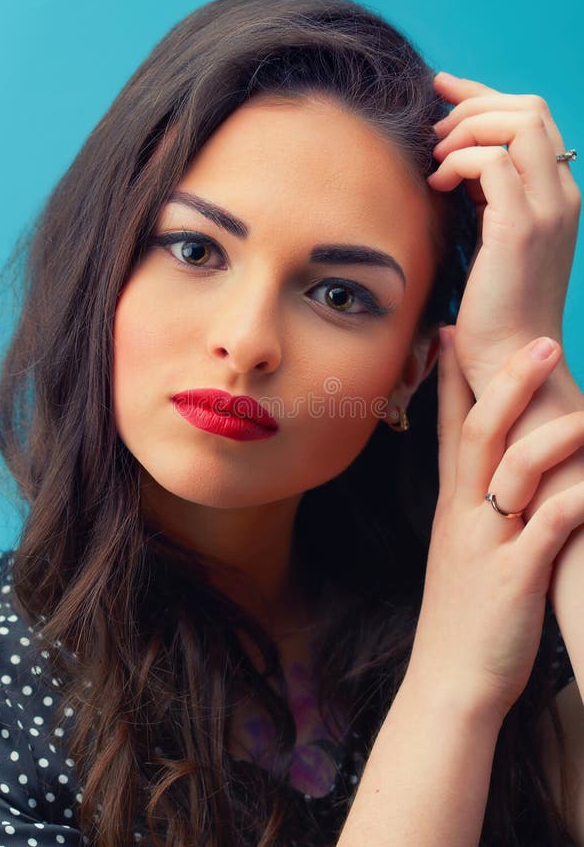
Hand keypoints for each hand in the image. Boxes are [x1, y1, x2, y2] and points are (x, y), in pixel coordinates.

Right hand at [405, 326, 583, 726]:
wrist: (450, 682)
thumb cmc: (465, 616)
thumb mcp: (462, 552)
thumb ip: (481, 510)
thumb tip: (504, 479)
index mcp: (452, 505)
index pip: (446, 427)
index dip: (449, 378)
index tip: (451, 333)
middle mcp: (463, 513)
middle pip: (479, 430)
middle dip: (507, 381)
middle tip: (540, 341)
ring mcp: (487, 541)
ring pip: (515, 468)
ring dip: (552, 431)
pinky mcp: (515, 575)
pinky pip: (551, 523)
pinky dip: (580, 498)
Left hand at [428, 71, 580, 397]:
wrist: (509, 357)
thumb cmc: (494, 305)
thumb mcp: (495, 237)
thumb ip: (488, 195)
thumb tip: (456, 157)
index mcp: (558, 195)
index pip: (533, 119)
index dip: (484, 97)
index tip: (442, 90)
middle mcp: (563, 195)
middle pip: (529, 109)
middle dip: (473, 104)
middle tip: (434, 129)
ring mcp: (547, 210)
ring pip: (519, 124)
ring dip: (466, 129)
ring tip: (436, 160)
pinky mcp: (521, 228)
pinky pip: (492, 163)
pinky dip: (458, 162)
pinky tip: (437, 185)